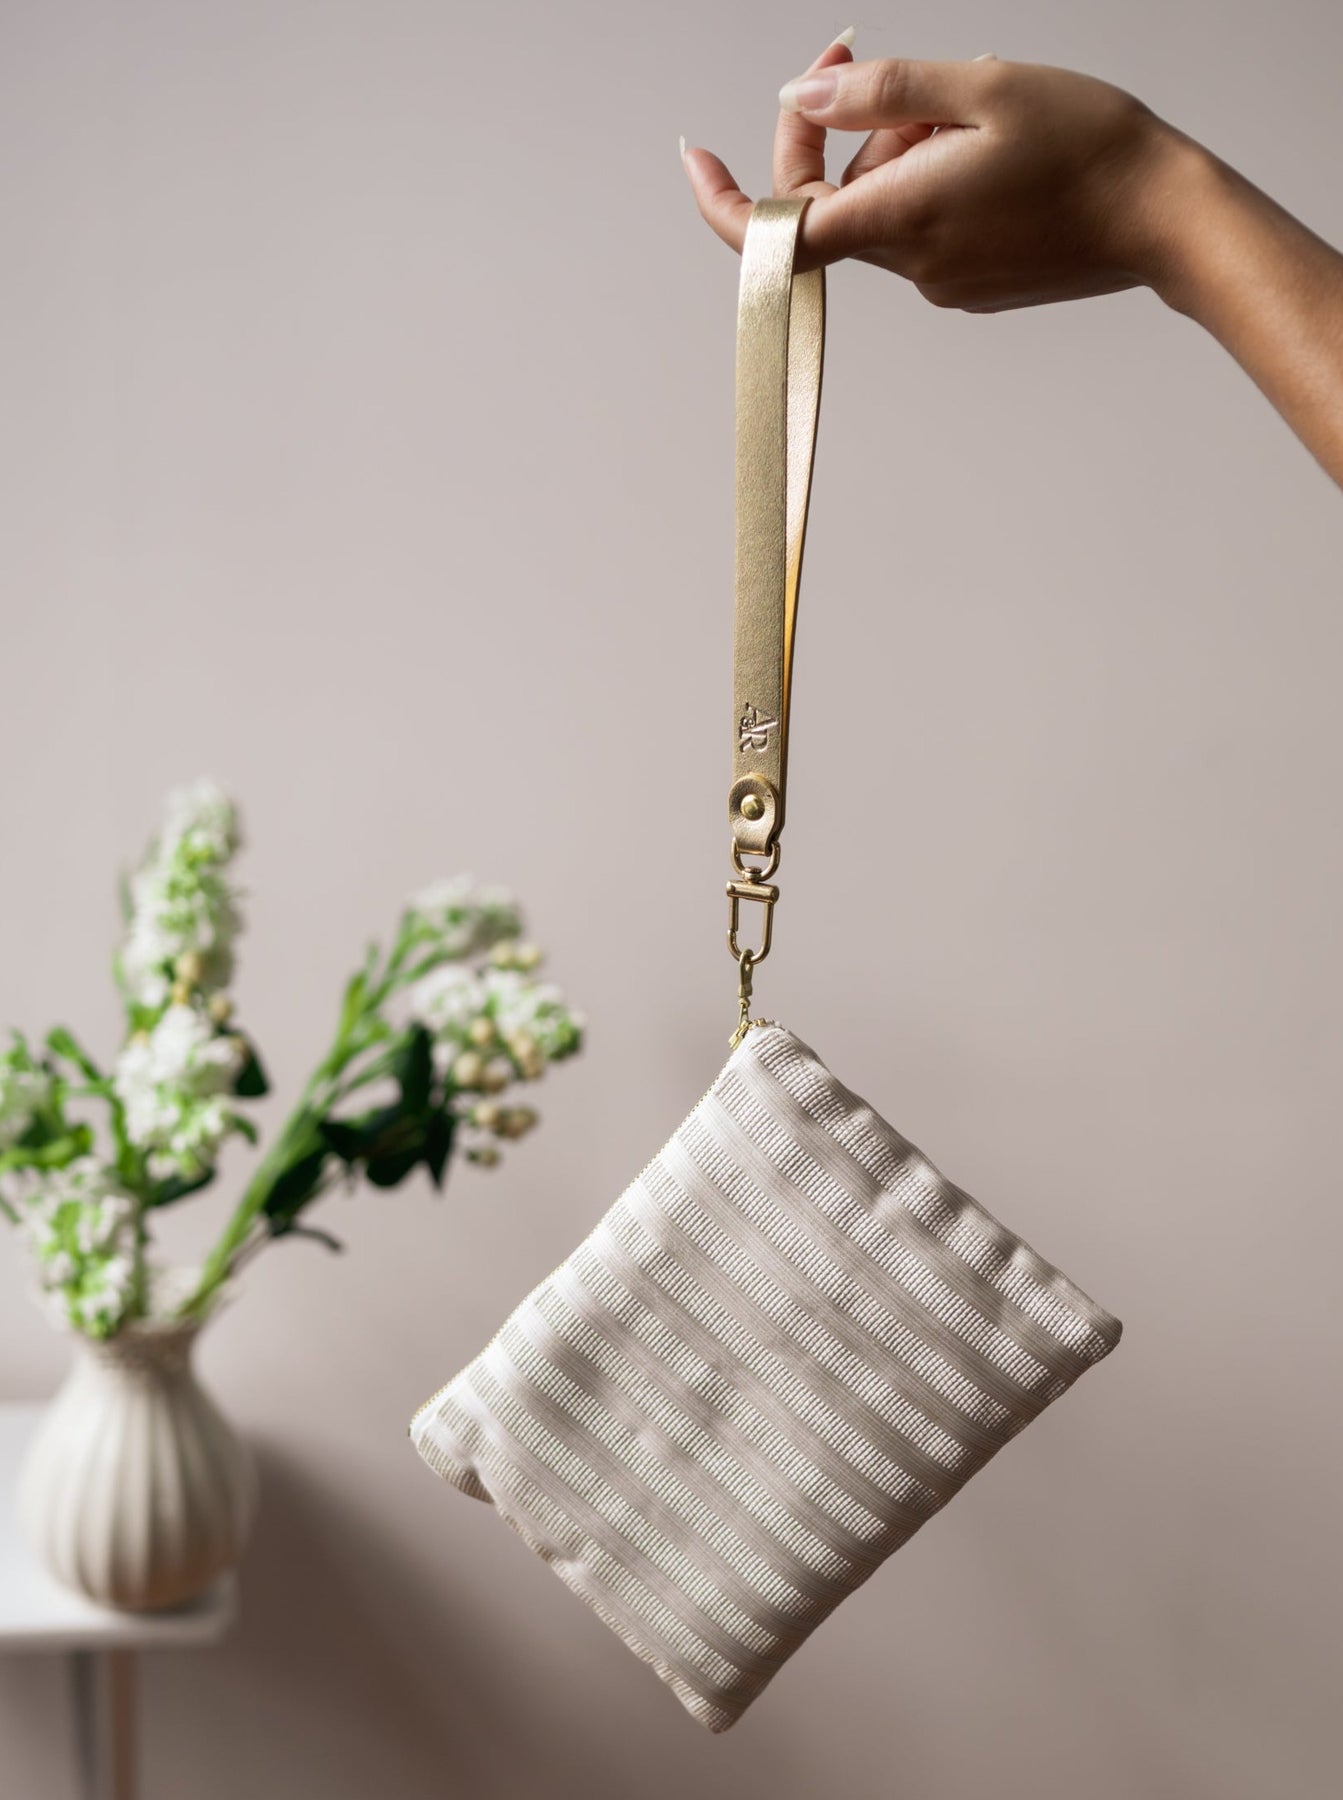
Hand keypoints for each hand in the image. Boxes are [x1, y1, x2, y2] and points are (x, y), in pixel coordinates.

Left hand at [683, 44, 1193, 311]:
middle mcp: (911, 265)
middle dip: (835, 130)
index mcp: (900, 218)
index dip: (725, 200)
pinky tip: (986, 147)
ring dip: (897, 148)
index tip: (697, 155)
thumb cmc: (1088, 147)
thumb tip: (798, 101)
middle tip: (856, 57)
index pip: (778, 235)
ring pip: (879, 206)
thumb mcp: (980, 87)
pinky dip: (929, 177)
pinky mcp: (969, 284)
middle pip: (829, 202)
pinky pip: (920, 224)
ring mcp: (941, 281)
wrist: (1166, 219)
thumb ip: (882, 93)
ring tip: (967, 110)